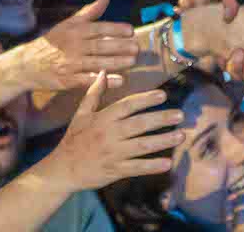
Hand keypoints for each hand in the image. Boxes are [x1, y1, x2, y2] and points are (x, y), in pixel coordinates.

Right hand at [20, 0, 137, 90]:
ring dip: (116, 63)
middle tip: (137, 48)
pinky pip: (88, 80)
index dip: (115, 29)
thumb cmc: (52, 43)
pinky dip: (104, 81)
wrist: (27, 64)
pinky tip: (119, 81)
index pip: (99, 28)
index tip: (131, 31)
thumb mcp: (68, 24)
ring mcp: (71, 63)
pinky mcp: (68, 80)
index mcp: (75, 31)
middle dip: (120, 47)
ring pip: (97, 62)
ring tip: (132, 62)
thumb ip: (89, 12)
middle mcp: (74, 46)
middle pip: (100, 45)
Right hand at [45, 74, 182, 190]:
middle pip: (139, 124)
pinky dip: (152, 166)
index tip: (163, 95)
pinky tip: (168, 163)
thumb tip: (104, 72)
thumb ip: (94, 93)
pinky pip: (136, 168)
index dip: (146, 99)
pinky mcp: (115, 171)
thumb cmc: (74, 139)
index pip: (128, 105)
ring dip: (163, 141)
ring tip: (181, 135)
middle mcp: (109, 135)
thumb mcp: (81, 113)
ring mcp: (113, 154)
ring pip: (142, 146)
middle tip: (180, 115)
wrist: (62, 169)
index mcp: (103, 118)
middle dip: (161, 119)